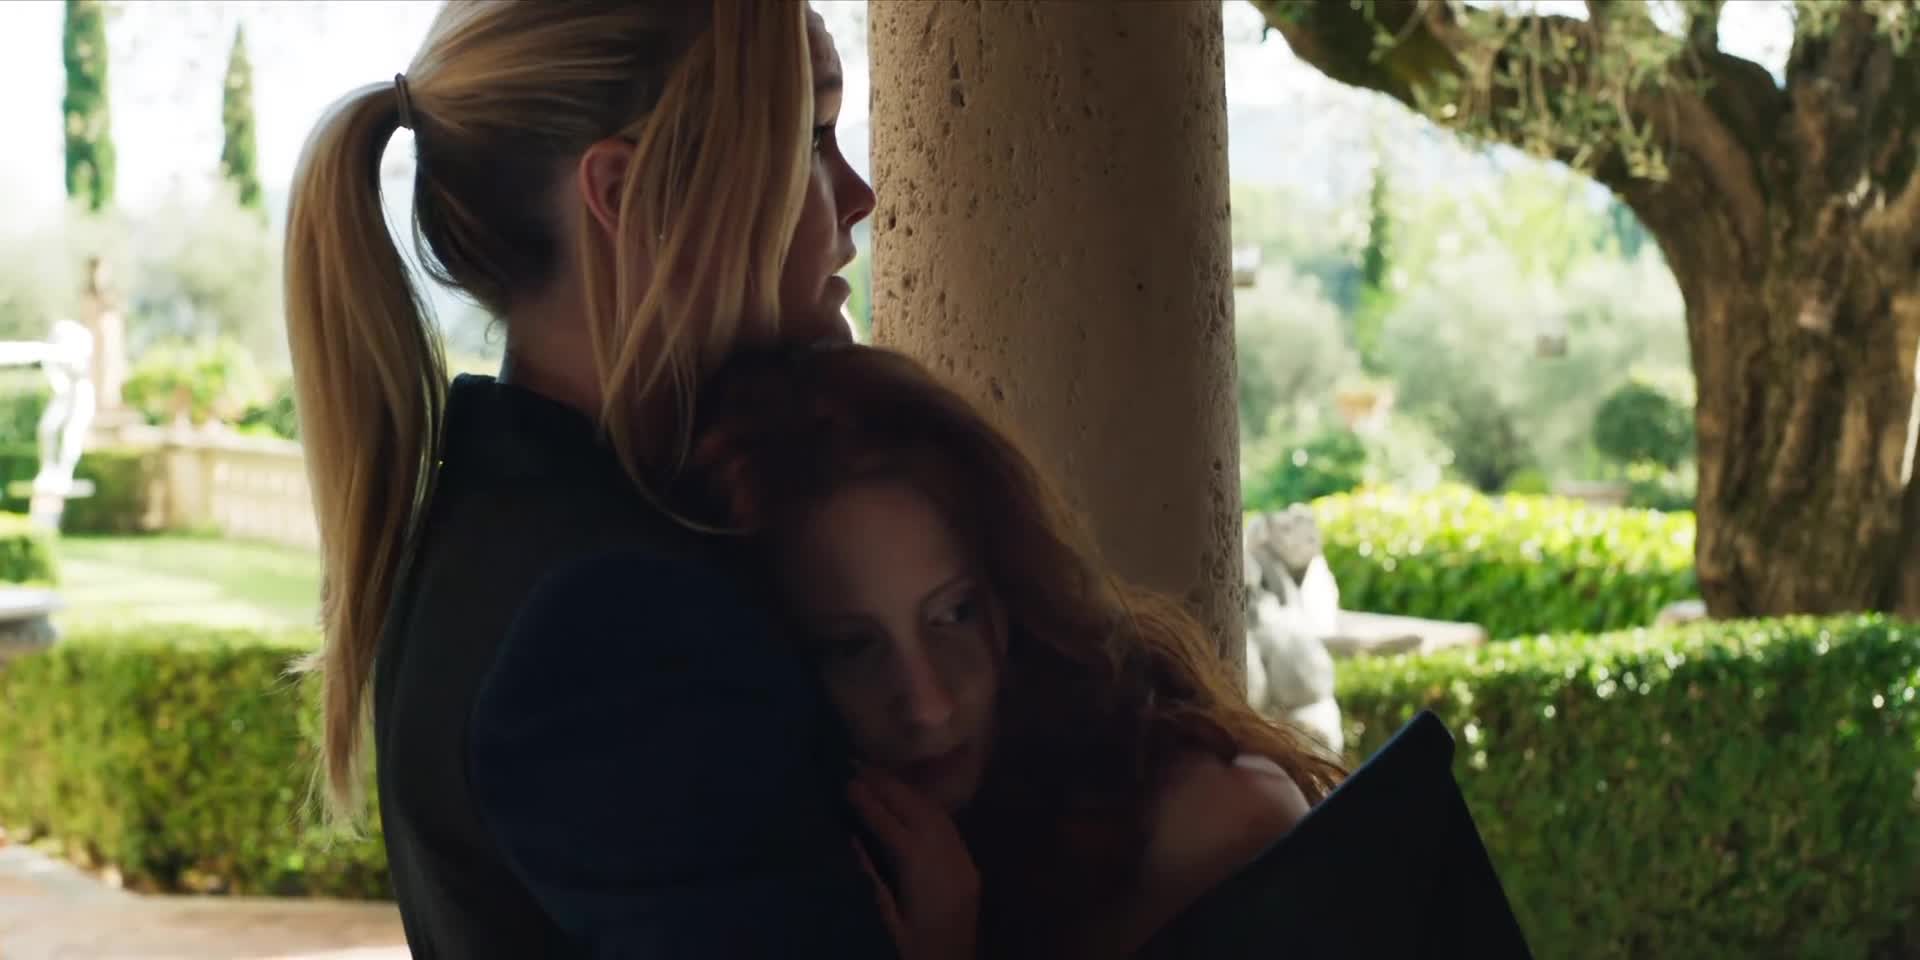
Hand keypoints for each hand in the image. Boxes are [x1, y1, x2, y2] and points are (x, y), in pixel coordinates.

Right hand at [848, 766, 979, 959]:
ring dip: (906, 792)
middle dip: (887, 785)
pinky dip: (925, 807)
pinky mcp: (969, 871)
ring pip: (936, 814)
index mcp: (923, 873)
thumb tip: (849, 838)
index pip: (892, 825)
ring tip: (877, 776)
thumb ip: (869, 881)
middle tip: (857, 764)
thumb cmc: (916, 956)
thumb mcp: (885, 926)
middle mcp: (948, 860)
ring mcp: (963, 863)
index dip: (868, 801)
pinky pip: (948, 828)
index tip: (845, 779)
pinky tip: (908, 801)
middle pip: (917, 809)